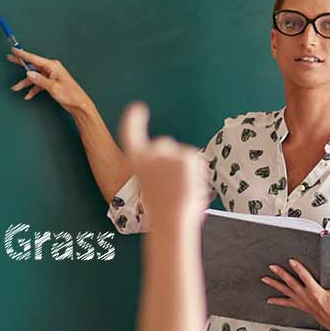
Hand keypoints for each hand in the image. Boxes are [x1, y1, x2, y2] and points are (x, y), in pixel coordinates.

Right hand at [9, 48, 96, 117]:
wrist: (78, 104)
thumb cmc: (70, 94)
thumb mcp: (52, 87)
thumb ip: (39, 80)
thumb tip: (28, 73)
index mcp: (52, 66)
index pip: (34, 58)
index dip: (23, 54)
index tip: (14, 50)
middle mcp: (51, 68)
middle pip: (32, 65)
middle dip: (21, 63)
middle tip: (10, 58)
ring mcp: (50, 75)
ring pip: (34, 77)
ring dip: (25, 84)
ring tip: (15, 88)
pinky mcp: (50, 82)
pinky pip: (38, 84)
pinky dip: (33, 89)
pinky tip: (28, 95)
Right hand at [117, 102, 206, 222]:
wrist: (171, 221)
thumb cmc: (162, 213)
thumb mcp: (152, 188)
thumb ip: (160, 172)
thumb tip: (178, 169)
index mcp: (136, 161)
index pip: (131, 132)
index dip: (134, 120)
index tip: (138, 108)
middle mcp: (150, 152)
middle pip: (165, 145)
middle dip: (172, 159)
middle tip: (173, 185)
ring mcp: (169, 153)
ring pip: (183, 154)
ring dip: (187, 170)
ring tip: (182, 191)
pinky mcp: (186, 156)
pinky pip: (197, 160)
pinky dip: (198, 172)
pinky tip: (192, 186)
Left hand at [263, 260, 329, 330]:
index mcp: (316, 292)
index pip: (305, 277)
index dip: (298, 268)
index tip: (291, 261)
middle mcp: (307, 297)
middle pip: (291, 282)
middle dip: (281, 274)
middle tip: (272, 267)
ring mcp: (303, 302)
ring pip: (286, 292)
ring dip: (274, 285)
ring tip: (265, 279)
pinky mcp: (302, 307)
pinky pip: (287, 303)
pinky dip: (278, 301)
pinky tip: (270, 300)